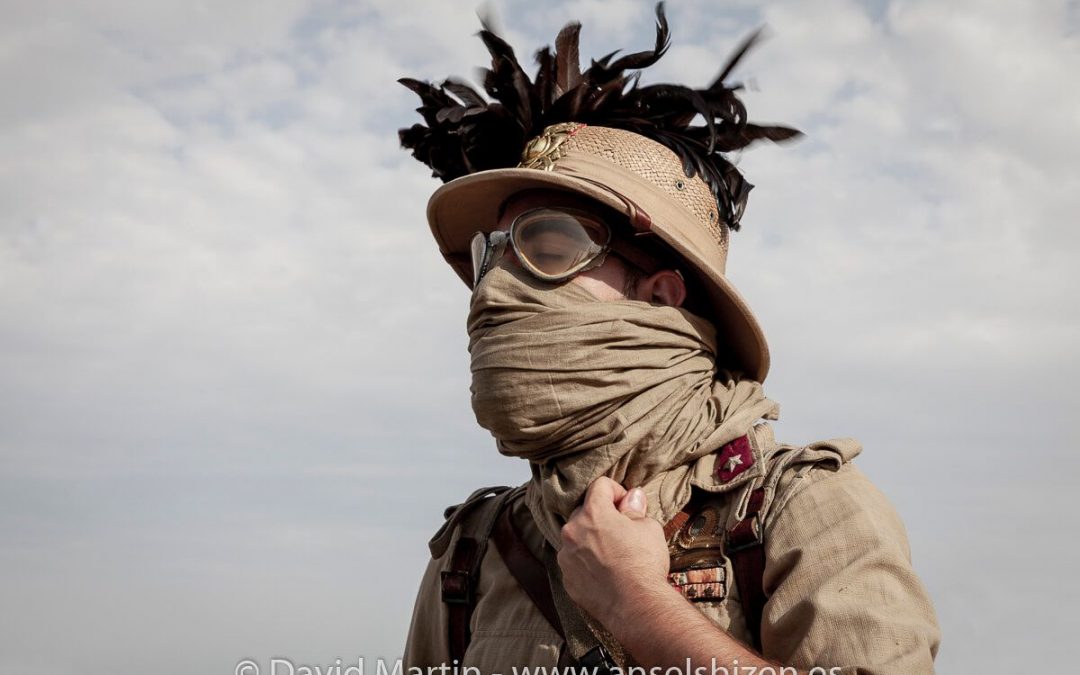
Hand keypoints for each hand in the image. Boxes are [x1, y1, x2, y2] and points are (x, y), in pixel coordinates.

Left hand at [557, 477, 670, 624]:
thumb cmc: (644, 564)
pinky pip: (574, 562)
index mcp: (593, 513)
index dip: (617, 492)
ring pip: (577, 538)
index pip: (600, 486)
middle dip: (602, 517)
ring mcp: (566, 556)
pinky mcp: (567, 578)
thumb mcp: (648, 528)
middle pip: (585, 511)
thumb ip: (634, 509)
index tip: (627, 506)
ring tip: (613, 556)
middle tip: (622, 532)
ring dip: (591, 540)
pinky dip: (586, 562)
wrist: (636, 606)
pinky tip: (605, 573)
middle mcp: (573, 531)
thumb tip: (631, 497)